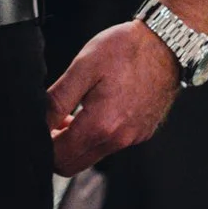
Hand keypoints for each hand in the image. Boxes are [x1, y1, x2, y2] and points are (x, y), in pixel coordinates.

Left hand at [46, 20, 180, 174]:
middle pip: (74, 165)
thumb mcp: (83, 67)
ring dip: (76, 141)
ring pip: (92, 156)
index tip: (41, 123)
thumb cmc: (126, 49)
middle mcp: (119, 139)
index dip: (43, 143)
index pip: (59, 158)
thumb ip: (58, 99)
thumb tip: (41, 121)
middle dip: (57, 147)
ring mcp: (133, 138)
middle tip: (54, 119)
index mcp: (101, 126)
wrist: (166, 43)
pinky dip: (96, 135)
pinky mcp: (141, 132)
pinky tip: (94, 109)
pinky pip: (110, 145)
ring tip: (72, 111)